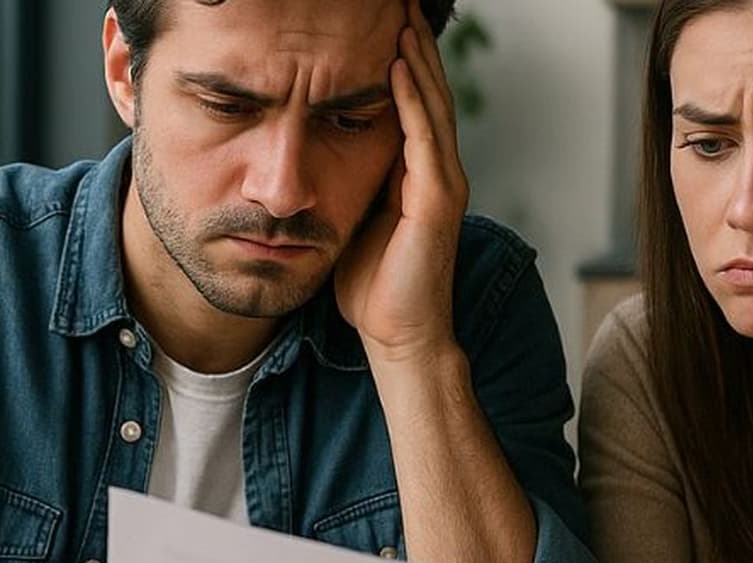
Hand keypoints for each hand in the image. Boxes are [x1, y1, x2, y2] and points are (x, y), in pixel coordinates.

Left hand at [334, 0, 468, 363]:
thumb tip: (310, 154)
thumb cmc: (371, 287)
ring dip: (417, 59)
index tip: (380, 23)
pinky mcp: (438, 200)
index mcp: (417, 175)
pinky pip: (425, 137)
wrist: (397, 338)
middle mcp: (437, 172)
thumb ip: (345, 183)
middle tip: (400, 5)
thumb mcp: (351, 220)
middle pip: (429, 92)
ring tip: (403, 19)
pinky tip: (399, 66)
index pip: (413, 103)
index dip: (401, 62)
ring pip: (432, 105)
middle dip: (415, 46)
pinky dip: (414, 99)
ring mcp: (442, 184)